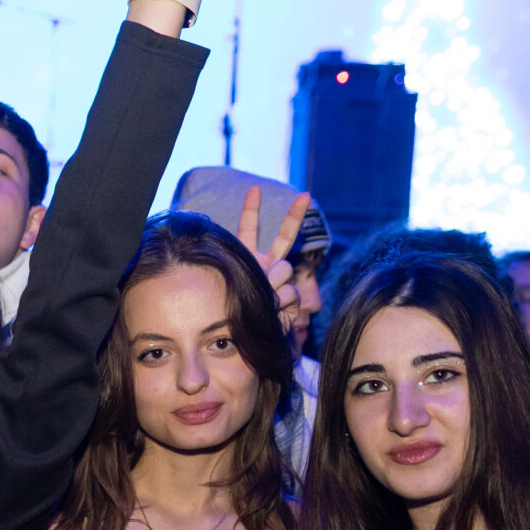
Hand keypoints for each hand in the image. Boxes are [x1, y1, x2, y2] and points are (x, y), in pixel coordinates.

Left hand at [234, 186, 313, 321]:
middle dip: (293, 220)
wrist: (243, 341)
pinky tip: (272, 310)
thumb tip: (273, 280)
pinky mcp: (290, 298)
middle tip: (302, 201)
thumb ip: (248, 276)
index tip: (255, 188)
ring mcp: (279, 281)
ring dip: (273, 284)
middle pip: (284, 239)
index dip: (252, 208)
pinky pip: (290, 292)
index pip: (249, 229)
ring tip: (261, 299)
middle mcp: (265, 266)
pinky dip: (281, 301)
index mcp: (247, 258)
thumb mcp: (229, 288)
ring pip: (286, 268)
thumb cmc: (227, 316)